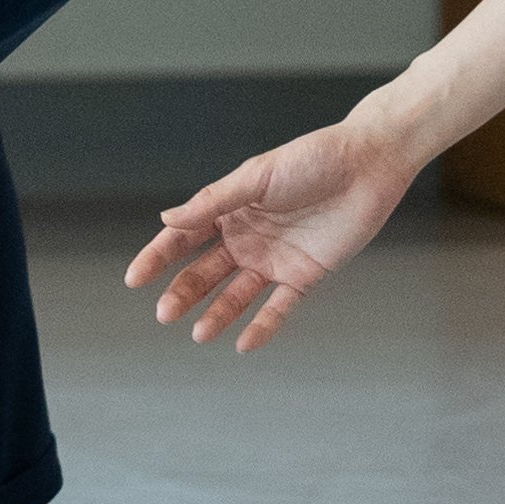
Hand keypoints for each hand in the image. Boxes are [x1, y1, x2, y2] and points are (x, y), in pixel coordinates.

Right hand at [126, 115, 420, 350]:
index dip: (158, 257)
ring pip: (236, 294)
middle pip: (205, 271)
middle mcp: (248, 237)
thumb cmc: (314, 159)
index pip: (184, 237)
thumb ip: (215, 202)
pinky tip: (242, 344)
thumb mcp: (259, 176)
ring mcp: (275, 258)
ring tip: (199, 334)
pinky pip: (278, 307)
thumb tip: (167, 219)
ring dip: (217, 314)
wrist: (370, 164)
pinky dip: (261, 326)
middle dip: (183, 292)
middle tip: (164, 313)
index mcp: (231, 209)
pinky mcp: (305, 275)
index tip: (134, 278)